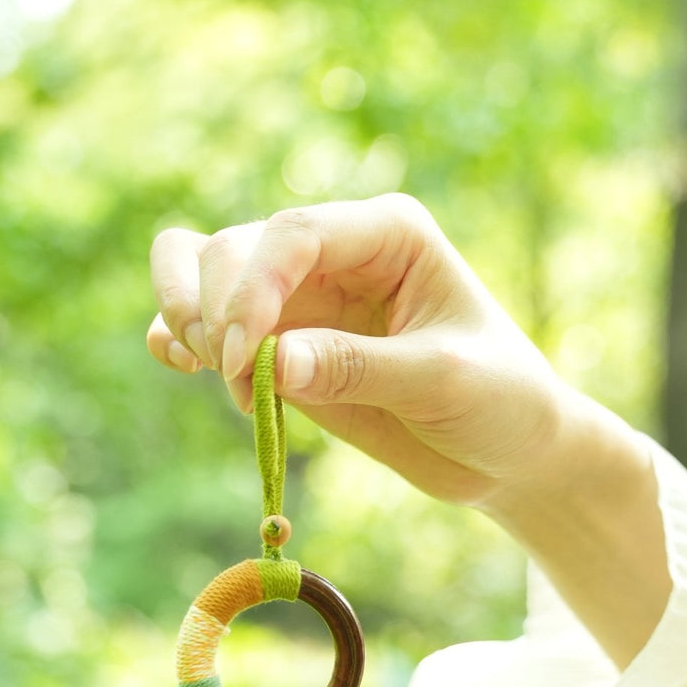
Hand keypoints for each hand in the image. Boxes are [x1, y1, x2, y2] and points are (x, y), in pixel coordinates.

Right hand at [147, 193, 571, 505]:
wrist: (506, 454)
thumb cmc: (498, 402)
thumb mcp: (440, 382)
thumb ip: (358, 367)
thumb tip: (271, 361)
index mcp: (386, 234)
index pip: (293, 233)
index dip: (252, 289)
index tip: (241, 360)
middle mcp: (335, 253)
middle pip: (233, 249)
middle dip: (217, 312)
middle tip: (240, 385)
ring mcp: (301, 298)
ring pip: (204, 275)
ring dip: (192, 322)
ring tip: (226, 381)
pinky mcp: (280, 346)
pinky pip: (205, 326)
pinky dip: (179, 340)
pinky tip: (181, 366)